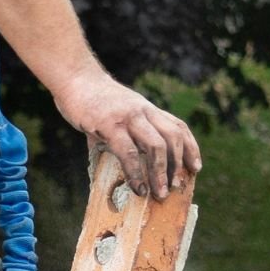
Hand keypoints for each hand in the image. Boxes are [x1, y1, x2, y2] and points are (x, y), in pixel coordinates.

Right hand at [52, 69, 202, 198]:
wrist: (74, 76)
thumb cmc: (92, 98)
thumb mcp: (118, 111)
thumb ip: (124, 133)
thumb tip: (120, 163)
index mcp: (147, 109)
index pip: (178, 126)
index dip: (190, 148)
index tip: (195, 167)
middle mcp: (143, 111)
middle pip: (172, 137)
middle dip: (178, 165)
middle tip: (177, 187)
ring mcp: (128, 117)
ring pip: (156, 146)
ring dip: (161, 173)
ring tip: (160, 194)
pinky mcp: (110, 124)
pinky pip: (129, 152)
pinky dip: (136, 173)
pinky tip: (138, 187)